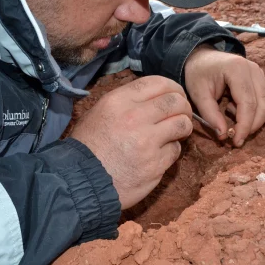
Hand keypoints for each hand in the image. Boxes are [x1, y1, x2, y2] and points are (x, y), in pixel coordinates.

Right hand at [70, 76, 192, 209]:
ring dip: (183, 127)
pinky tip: (160, 154)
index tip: (176, 96)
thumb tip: (151, 98)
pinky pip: (175, 150)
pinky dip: (172, 151)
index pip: (158, 83)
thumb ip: (125, 103)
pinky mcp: (155, 164)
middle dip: (183, 107)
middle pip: (175, 101)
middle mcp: (135, 117)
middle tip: (180, 115)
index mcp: (119, 101)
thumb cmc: (87, 147)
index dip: (173, 88)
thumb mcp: (98, 113)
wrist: (81, 182)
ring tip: (176, 133)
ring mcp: (147, 141)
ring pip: (182, 124)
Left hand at [184, 45, 264, 146]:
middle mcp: (254, 70)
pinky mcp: (262, 80)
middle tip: (235, 138)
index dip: (244, 126)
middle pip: (263, 106)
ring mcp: (261, 74)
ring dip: (254, 119)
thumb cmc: (199, 74)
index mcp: (237, 69)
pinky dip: (257, 113)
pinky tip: (238, 110)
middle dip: (251, 126)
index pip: (248, 103)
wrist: (203, 58)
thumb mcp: (198, 94)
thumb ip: (210, 115)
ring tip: (230, 115)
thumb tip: (224, 135)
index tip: (236, 142)